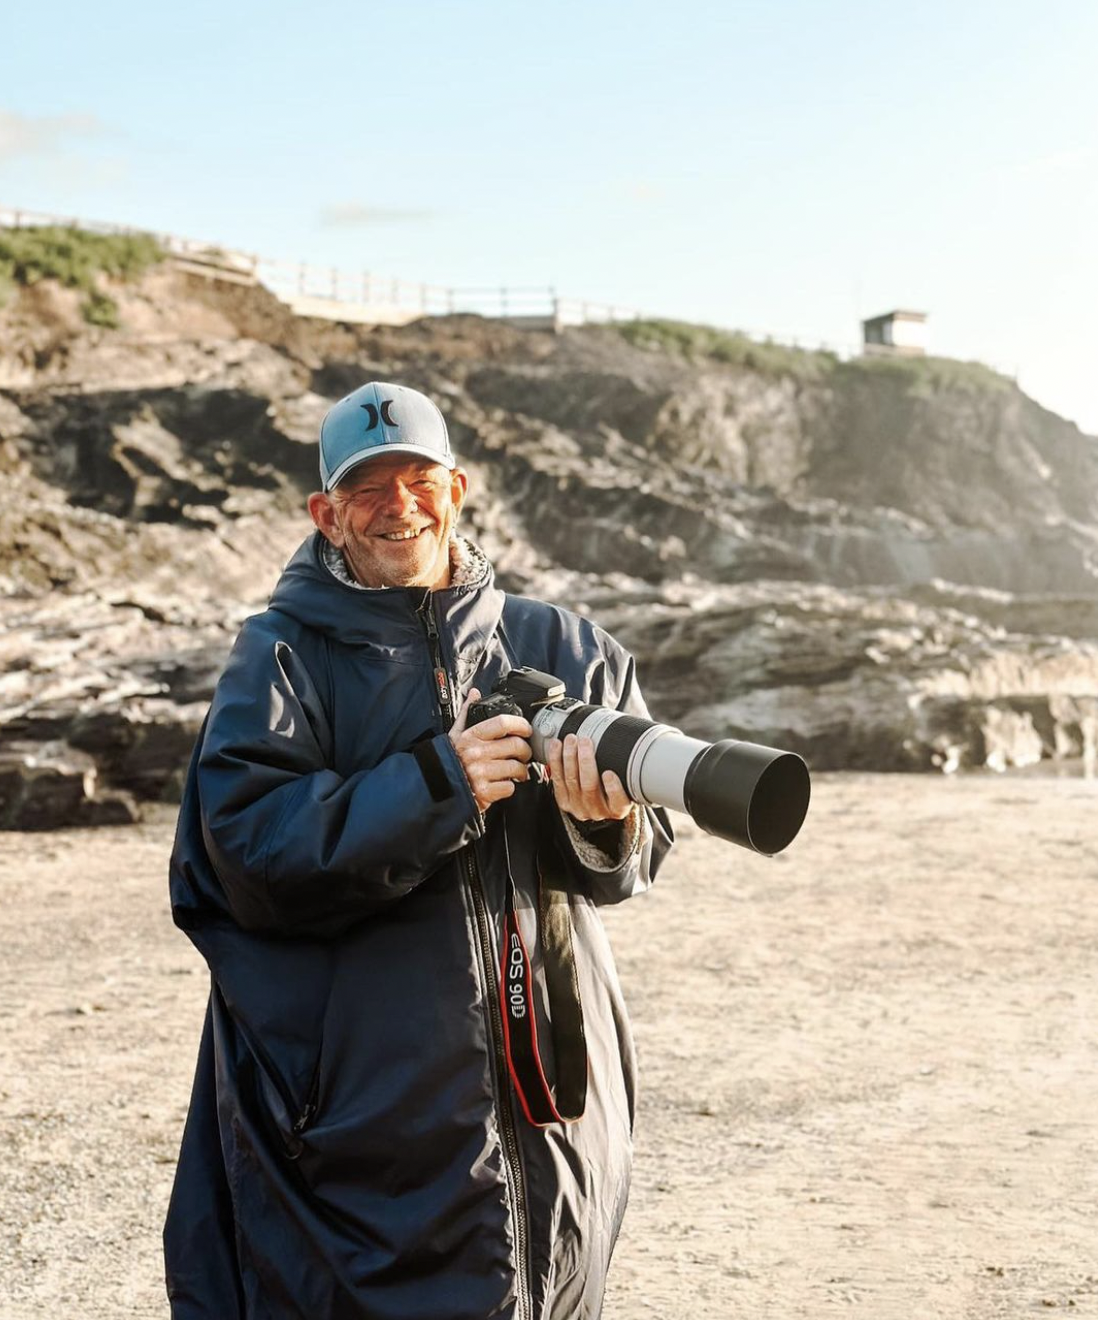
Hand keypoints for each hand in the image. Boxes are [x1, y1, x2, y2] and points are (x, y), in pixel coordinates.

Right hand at [449, 689, 532, 813]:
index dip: (520, 724)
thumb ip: (466, 713)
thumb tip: (474, 693)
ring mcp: (480, 773)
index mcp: (471, 736)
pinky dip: (510, 787)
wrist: (436, 789)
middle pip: (515, 745)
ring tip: (518, 771)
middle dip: (525, 751)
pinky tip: (504, 783)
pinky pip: (509, 787)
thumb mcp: (454, 734)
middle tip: (524, 754)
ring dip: (521, 770)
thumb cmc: (449, 760)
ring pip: (516, 767)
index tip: (526, 729)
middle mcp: (476, 753)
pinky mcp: (484, 792)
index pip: (502, 723)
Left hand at [545, 735, 632, 822]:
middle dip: (585, 761)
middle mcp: (598, 811)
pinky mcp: (563, 802)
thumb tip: (627, 742)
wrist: (599, 802)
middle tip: (585, 741)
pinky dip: (556, 760)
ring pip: (571, 781)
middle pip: (589, 786)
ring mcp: (579, 807)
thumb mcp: (626, 783)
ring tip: (571, 740)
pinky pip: (557, 780)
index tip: (609, 773)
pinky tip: (557, 746)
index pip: (618, 801)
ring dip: (569, 756)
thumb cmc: (614, 788)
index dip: (613, 788)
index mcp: (618, 809)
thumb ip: (625, 770)